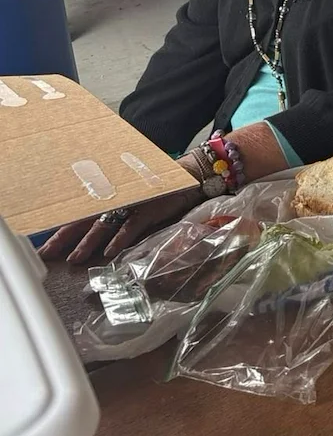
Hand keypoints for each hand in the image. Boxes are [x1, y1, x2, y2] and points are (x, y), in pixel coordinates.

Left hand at [38, 186, 205, 263]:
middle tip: (47, 255)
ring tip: (75, 258)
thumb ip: (110, 213)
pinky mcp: (148, 210)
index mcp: (107, 199)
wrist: (185, 178)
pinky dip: (120, 239)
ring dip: (88, 243)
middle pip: (82, 221)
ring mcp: (130, 205)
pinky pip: (131, 226)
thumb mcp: (129, 199)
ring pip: (102, 225)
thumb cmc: (155, 190)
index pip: (76, 216)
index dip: (58, 232)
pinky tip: (110, 252)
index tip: (43, 249)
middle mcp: (114, 201)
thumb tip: (89, 235)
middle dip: (62, 239)